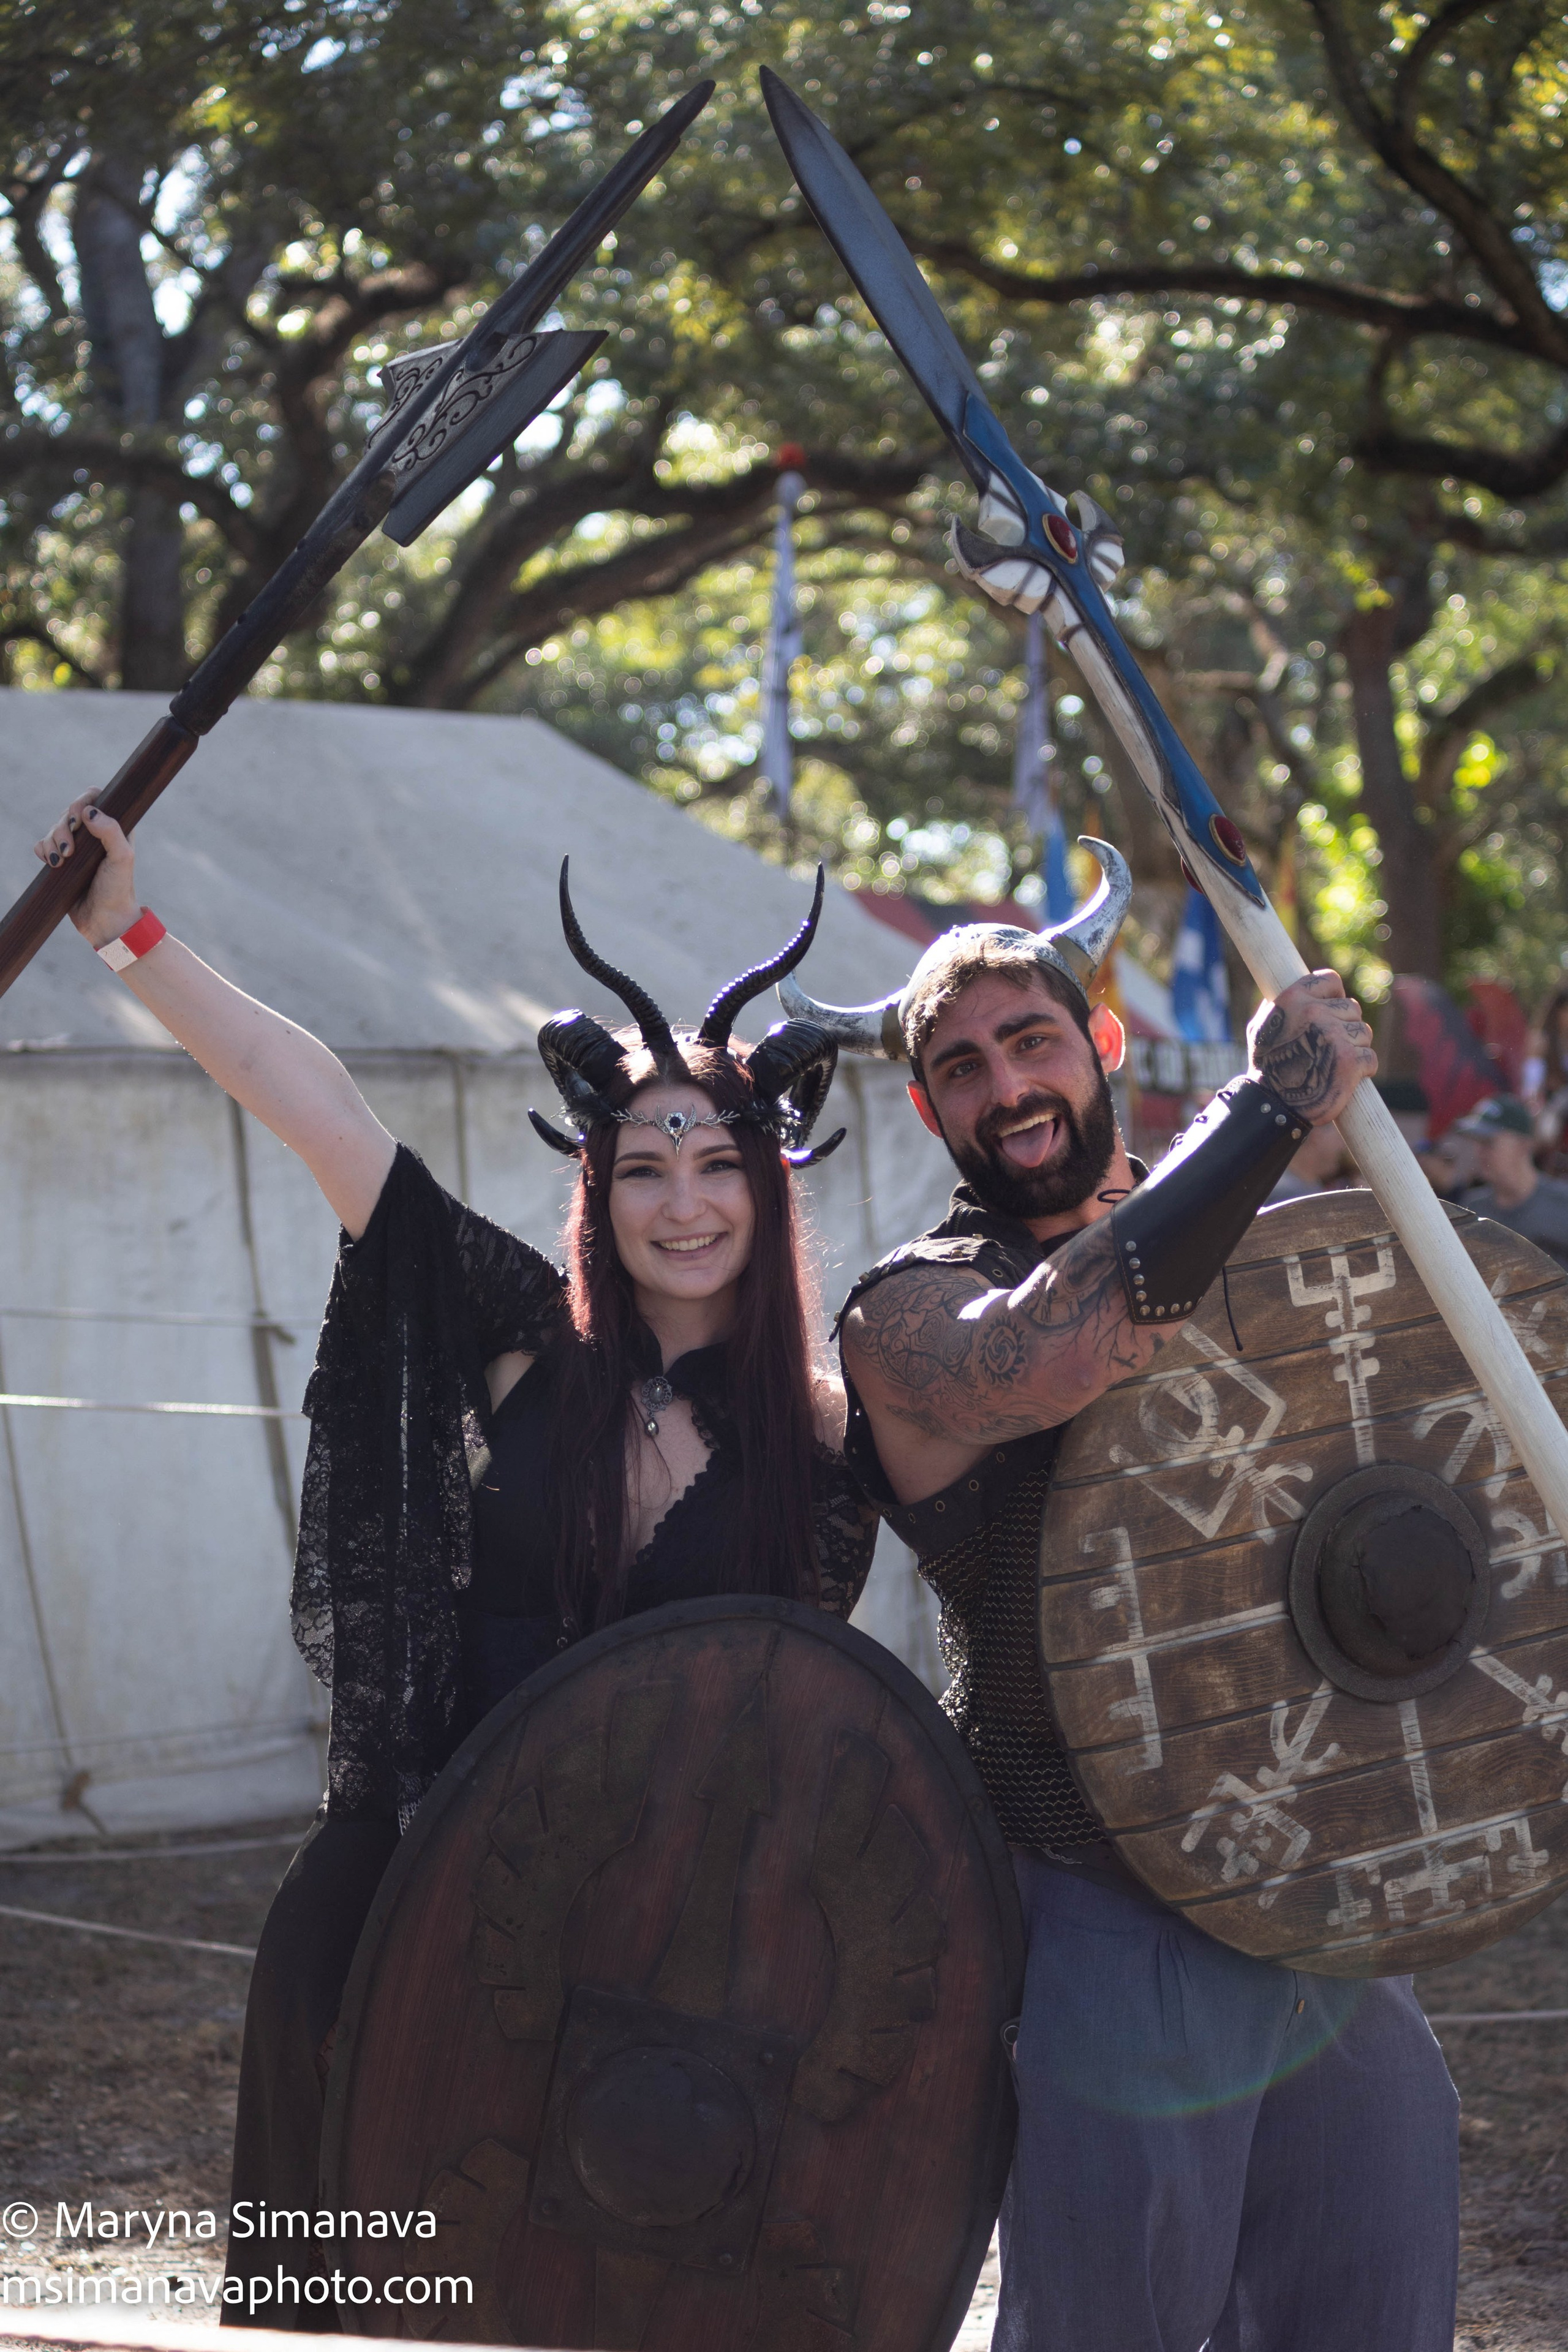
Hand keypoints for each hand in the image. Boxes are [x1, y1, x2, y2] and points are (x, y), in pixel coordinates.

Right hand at [32, 797, 139, 949]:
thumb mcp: (122, 859)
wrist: (105, 921)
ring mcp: (77, 848)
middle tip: (69, 851)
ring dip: (52, 840)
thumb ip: (111, 832)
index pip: (96, 797)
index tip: (79, 818)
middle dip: (64, 827)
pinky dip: (43, 850)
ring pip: (55, 827)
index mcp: (114, 828)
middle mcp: (95, 834)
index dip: (83, 801)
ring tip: (61, 862)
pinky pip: (44, 844)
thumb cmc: (118, 890)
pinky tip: (51, 863)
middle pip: (70, 811)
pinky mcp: (62, 861)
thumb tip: (89, 812)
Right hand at [1246, 971, 1376, 1125]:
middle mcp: (1314, 1013)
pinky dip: (1363, 1069)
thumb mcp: (1260, 1028)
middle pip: (1351, 1008)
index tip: (1332, 1010)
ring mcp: (1334, 1036)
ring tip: (1334, 1064)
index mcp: (1293, 999)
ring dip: (1355, 1048)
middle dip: (1346, 1026)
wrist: (1271, 1106)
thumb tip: (1293, 991)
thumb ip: (1280, 1007)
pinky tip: (1347, 1077)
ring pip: (1364, 1032)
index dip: (1335, 996)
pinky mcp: (1349, 1062)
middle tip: (1330, 1047)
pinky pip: (1370, 1057)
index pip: (1330, 980)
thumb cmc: (1265, 1068)